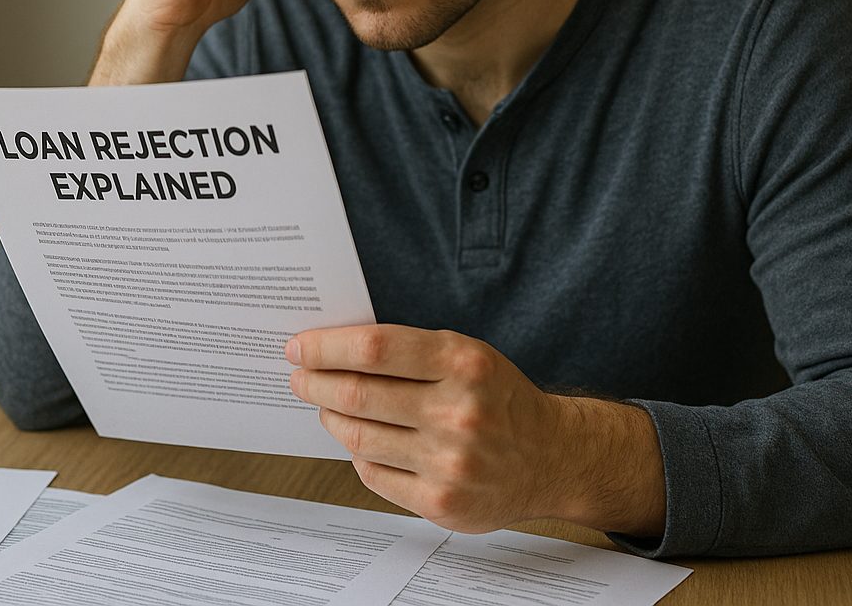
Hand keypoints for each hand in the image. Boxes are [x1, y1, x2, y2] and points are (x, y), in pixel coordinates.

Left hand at [286, 325, 665, 536]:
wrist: (552, 457)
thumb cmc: (498, 399)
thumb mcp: (465, 356)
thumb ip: (408, 352)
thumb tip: (332, 349)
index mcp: (463, 363)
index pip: (374, 350)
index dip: (326, 347)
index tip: (299, 347)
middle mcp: (457, 412)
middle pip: (357, 395)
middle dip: (315, 383)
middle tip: (300, 377)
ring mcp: (449, 462)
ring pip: (358, 437)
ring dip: (330, 419)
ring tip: (326, 408)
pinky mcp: (441, 503)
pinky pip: (373, 474)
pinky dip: (359, 454)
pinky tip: (362, 442)